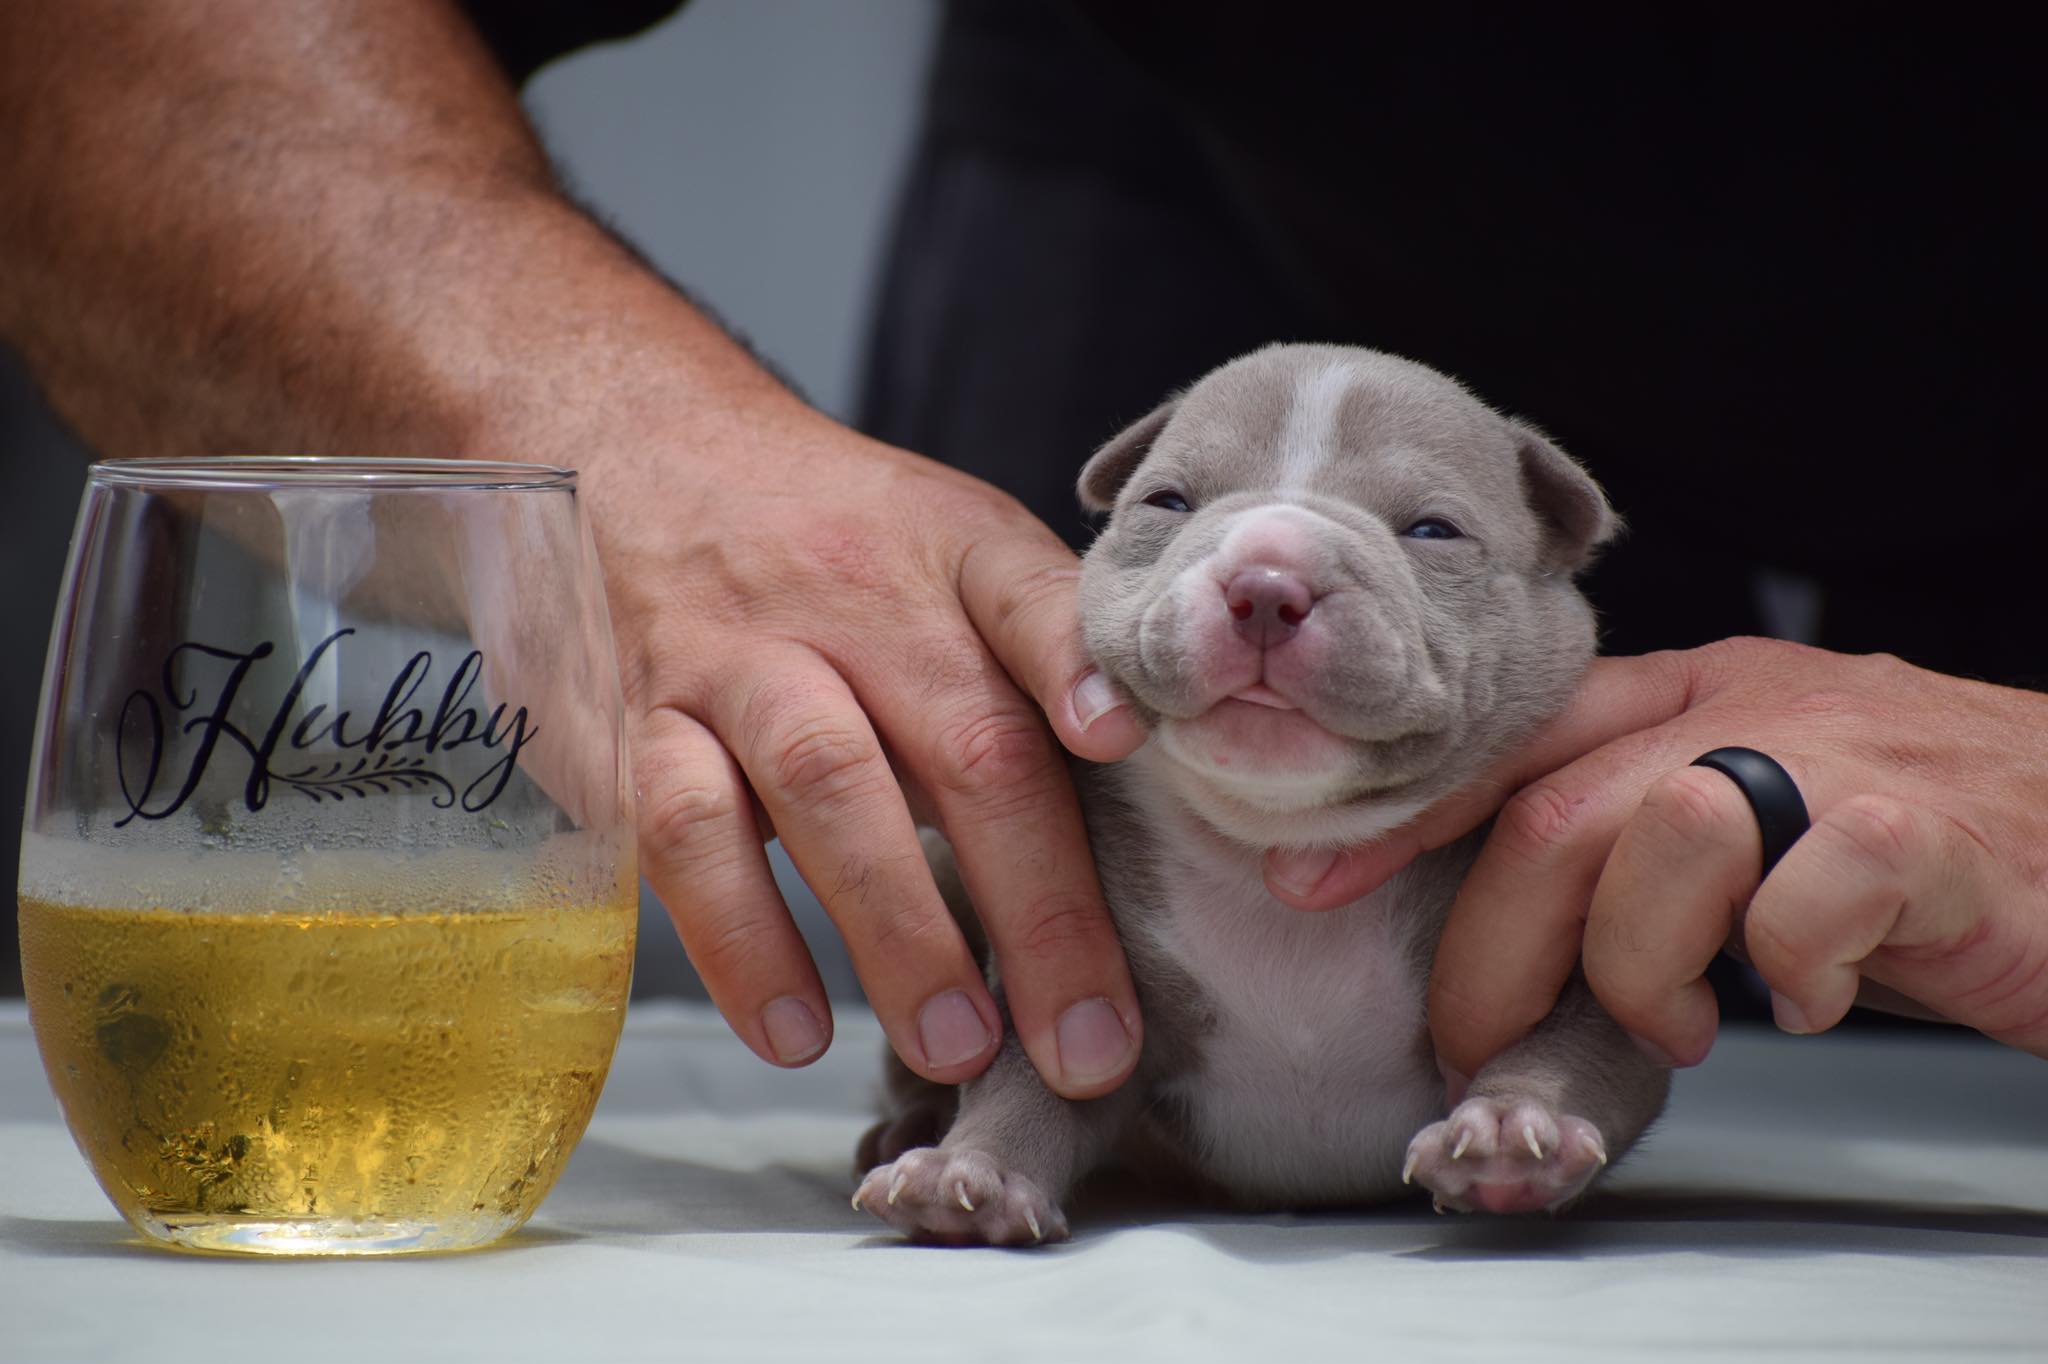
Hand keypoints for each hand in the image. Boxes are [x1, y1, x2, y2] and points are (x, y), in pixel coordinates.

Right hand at [582, 395, 1147, 1097]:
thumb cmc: (834, 540)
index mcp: (957, 552)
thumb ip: (1044, 650)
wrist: (642, 453)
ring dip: (898, 929)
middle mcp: (855, 598)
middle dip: (1040, 905)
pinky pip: (687, 835)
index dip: (1078, 663)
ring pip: (828, 786)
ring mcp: (740, 658)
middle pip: (965, 742)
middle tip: (1092, 1047)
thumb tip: (1164, 783)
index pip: (1033, 594)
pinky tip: (793, 1032)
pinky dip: (741, 942)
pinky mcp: (636, 723)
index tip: (1123, 738)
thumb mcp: (948, 548)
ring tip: (959, 1046)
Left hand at [1264, 638, 2047, 1071]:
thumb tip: (1517, 912)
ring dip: (1642, 967)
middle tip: (1491, 1040)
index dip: (1406, 816)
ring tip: (1690, 1023)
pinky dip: (1789, 967)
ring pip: (1661, 839)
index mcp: (1698, 694)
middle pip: (1556, 814)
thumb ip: (1643, 823)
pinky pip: (1806, 893)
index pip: (1516, 738)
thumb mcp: (1759, 799)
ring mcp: (1842, 758)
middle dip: (1492, 952)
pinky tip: (1811, 999)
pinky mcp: (1926, 835)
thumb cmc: (1922, 832)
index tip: (1311, 880)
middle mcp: (1753, 706)